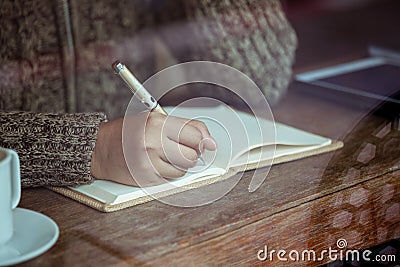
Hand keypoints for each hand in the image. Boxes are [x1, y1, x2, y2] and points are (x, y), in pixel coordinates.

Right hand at [90, 112, 216, 185]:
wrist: (100, 149)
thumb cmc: (128, 132)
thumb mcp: (153, 119)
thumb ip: (183, 127)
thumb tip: (210, 142)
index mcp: (157, 124)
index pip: (196, 134)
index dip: (204, 140)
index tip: (206, 144)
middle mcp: (153, 143)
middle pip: (193, 155)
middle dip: (190, 153)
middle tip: (179, 148)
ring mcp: (149, 163)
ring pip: (184, 170)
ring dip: (179, 165)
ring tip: (164, 156)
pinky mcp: (146, 179)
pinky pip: (171, 179)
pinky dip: (168, 173)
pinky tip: (155, 164)